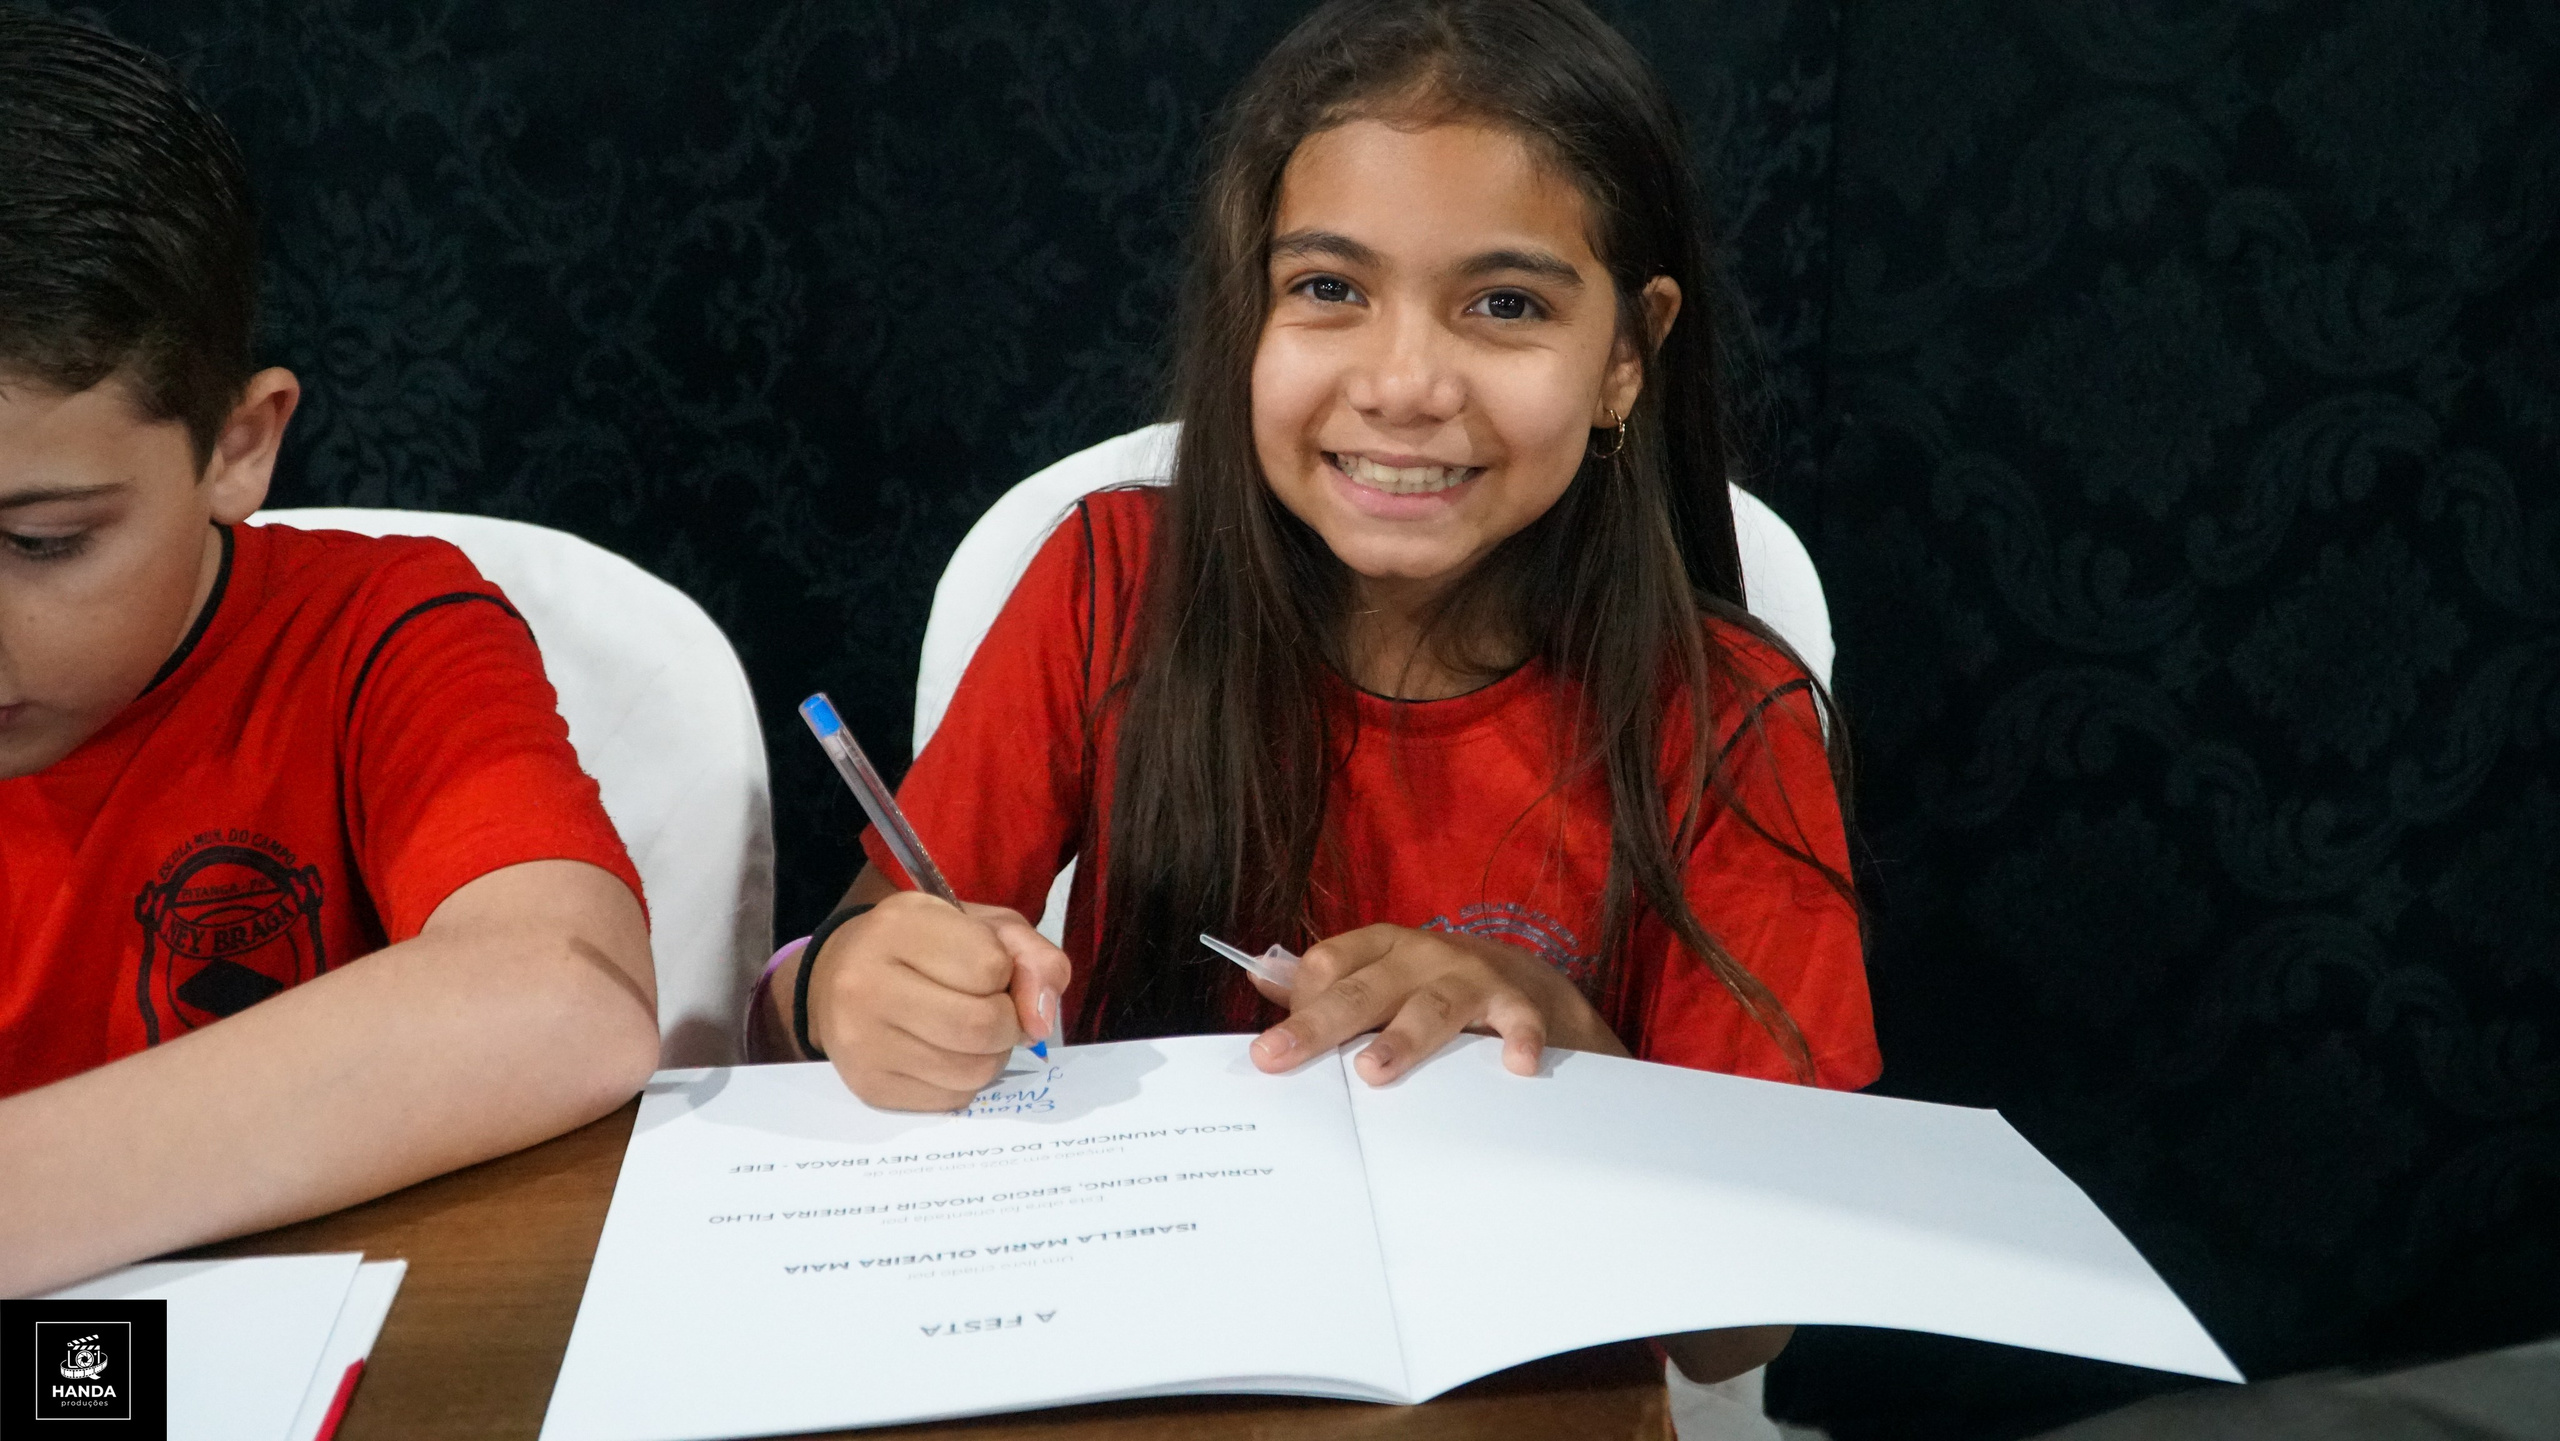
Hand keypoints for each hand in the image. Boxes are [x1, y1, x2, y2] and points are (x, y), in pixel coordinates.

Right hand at [801, 891, 1070, 1110]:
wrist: (840, 977)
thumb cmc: (924, 947)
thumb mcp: (984, 928)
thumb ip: (1033, 960)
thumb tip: (1040, 1025)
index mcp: (900, 927)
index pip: (990, 966)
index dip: (1005, 972)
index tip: (987, 968)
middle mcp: (868, 983)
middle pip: (982, 1025)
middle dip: (1007, 1022)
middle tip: (992, 1009)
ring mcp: (862, 1041)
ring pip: (973, 1070)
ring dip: (991, 1055)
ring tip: (970, 1032)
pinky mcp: (869, 1086)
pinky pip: (952, 1099)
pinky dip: (965, 1081)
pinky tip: (945, 1054)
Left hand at [1246, 924, 1627, 1083]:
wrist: (1525, 980)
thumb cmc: (1433, 984)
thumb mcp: (1379, 975)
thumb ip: (1325, 983)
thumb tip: (1258, 975)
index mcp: (1380, 947)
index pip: (1327, 964)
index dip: (1299, 1005)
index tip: (1274, 1052)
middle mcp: (1422, 954)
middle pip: (1364, 989)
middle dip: (1318, 1023)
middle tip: (1279, 1055)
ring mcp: (1471, 976)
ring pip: (1432, 1006)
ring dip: (1403, 1038)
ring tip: (1373, 1071)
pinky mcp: (1518, 1001)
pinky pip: (1518, 1019)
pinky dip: (1519, 1039)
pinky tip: (1515, 1065)